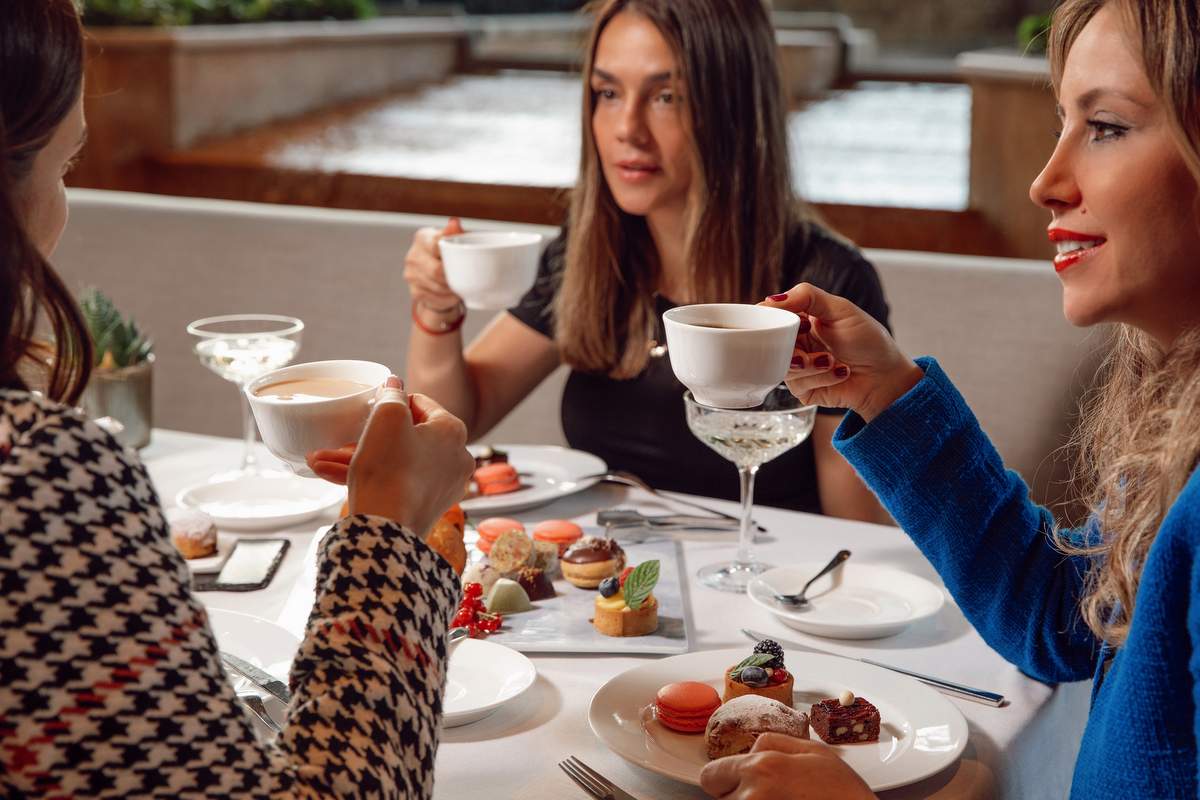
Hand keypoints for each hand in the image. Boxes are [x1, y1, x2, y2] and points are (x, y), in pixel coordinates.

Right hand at [317, 376, 473, 535]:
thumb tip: (395, 383)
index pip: (420, 404)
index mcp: (453, 431)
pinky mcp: (429, 506)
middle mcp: (457, 457)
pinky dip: (369, 478)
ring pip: (396, 461)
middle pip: (406, 436)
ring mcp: (445, 485)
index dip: (390, 404)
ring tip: (321, 460)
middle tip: (340, 440)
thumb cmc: (389, 469)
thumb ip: (391, 394)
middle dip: (367, 437)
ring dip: (358, 459)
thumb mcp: (386, 418)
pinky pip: (397, 483)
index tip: (368, 412)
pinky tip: (331, 475)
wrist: (387, 528)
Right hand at [405, 217, 464, 320]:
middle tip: (465, 276)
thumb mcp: (454, 241)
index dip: (450, 252)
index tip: (460, 257)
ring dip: (453, 288)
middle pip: (437, 270)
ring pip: (438, 287)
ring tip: (461, 284)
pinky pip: (437, 299)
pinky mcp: (415, 292)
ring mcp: (411, 275)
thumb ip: (456, 233)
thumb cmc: (448, 255)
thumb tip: (455, 222)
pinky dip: (449, 298)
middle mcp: (412, 255)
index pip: (436, 244)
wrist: (436, 278)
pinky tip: (453, 293)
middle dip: (453, 276)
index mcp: (422, 237)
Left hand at [700, 733, 875, 798]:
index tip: (739, 782)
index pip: (710, 776)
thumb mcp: (813, 750)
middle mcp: (750, 797)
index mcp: (760, 769)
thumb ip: (773, 742)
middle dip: (736, 794)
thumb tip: (750, 750)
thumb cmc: (844, 793)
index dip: (725, 778)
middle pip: (720, 798)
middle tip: (768, 794)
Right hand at [762, 284, 923, 421]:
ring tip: (833, 360)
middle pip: (771, 343)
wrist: (886, 376)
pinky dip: (821, 377)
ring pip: (783, 365)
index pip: (772, 316)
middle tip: (807, 347)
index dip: (769, 319)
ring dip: (811, 364)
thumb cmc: (869, 340)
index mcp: (801, 320)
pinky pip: (797, 384)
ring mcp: (798, 367)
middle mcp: (797, 343)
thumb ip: (806, 297)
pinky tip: (840, 372)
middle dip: (792, 347)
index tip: (772, 322)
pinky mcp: (803, 389)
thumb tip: (770, 299)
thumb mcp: (841, 309)